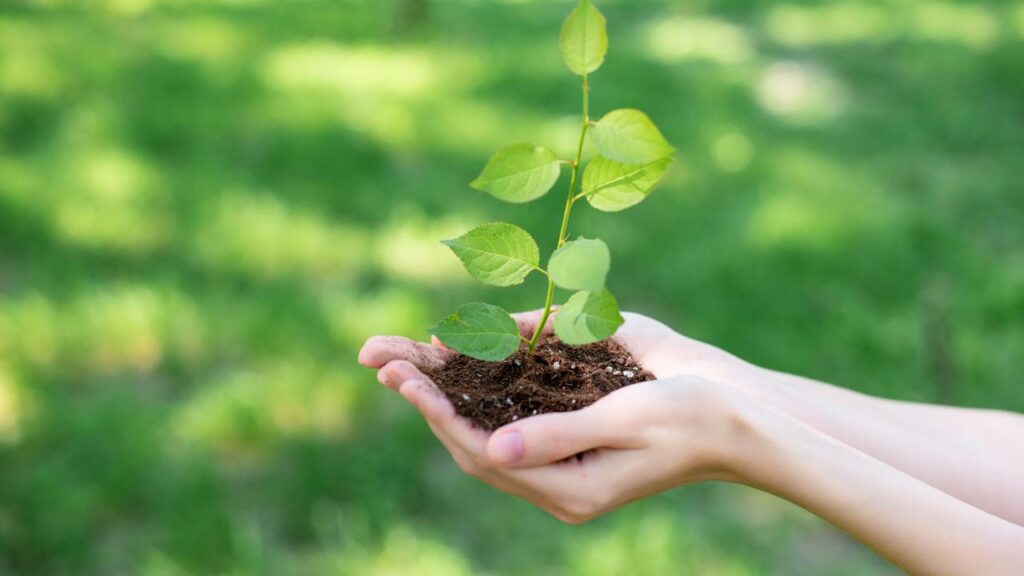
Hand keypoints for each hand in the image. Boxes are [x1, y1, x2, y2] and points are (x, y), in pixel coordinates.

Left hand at [358, 310, 751, 522]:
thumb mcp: (627, 423)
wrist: (739, 414)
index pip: (483, 454)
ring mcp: (565, 451)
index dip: (440, 415)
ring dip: (445, 387)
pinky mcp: (574, 423)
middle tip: (380, 359)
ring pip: (487, 421)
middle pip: (472, 439)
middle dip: (427, 398)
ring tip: (397, 355)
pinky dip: (483, 379)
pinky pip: (515, 404)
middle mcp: (557, 475)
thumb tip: (491, 449)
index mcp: (569, 489)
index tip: (404, 380)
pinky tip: (455, 354)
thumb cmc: (691, 418)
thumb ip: (558, 437)